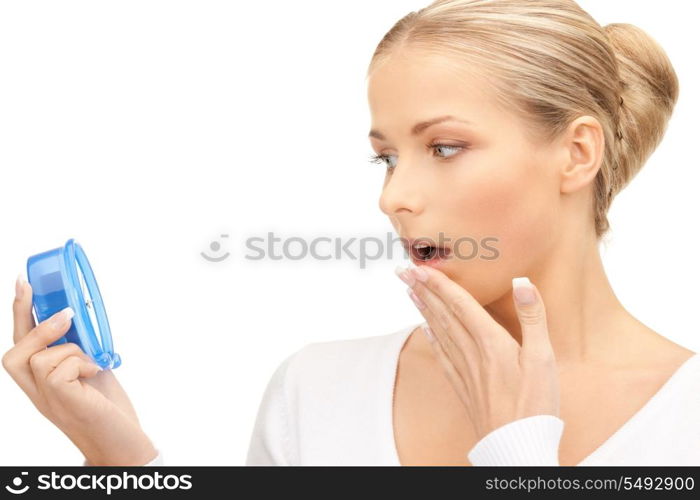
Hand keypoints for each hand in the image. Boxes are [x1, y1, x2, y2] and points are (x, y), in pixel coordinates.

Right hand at [2, 276, 157, 464]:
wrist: (121, 444)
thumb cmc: (107, 409)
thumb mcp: (91, 369)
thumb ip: (80, 347)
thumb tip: (81, 316)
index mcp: (41, 381)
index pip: (21, 343)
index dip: (20, 312)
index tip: (23, 282)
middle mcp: (37, 392)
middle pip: (14, 351)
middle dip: (34, 324)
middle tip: (65, 313)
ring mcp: (46, 398)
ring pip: (39, 356)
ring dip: (71, 349)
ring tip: (91, 362)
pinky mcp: (61, 400)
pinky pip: (58, 367)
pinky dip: (80, 362)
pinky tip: (94, 372)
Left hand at [395, 265, 559, 441]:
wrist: (517, 446)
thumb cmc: (535, 404)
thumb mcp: (543, 358)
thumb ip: (533, 317)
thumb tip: (522, 282)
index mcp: (491, 342)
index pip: (460, 304)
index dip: (440, 283)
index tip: (420, 267)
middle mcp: (472, 353)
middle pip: (443, 314)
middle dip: (423, 290)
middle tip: (403, 272)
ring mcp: (465, 371)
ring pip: (439, 332)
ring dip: (423, 309)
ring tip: (409, 292)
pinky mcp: (464, 387)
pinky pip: (442, 356)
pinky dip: (431, 338)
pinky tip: (425, 330)